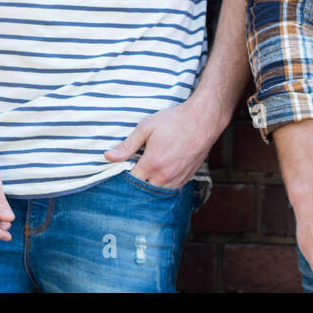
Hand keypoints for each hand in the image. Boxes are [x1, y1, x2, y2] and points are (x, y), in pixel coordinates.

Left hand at [104, 100, 219, 190]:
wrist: (203, 120)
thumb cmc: (174, 120)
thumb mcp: (146, 127)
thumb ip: (127, 145)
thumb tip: (108, 157)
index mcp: (152, 163)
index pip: (130, 182)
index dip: (122, 179)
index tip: (119, 173)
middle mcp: (165, 175)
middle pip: (143, 191)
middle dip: (135, 186)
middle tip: (131, 177)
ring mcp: (178, 178)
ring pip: (158, 193)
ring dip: (150, 188)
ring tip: (144, 178)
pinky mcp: (188, 177)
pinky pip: (172, 189)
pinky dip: (163, 186)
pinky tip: (159, 177)